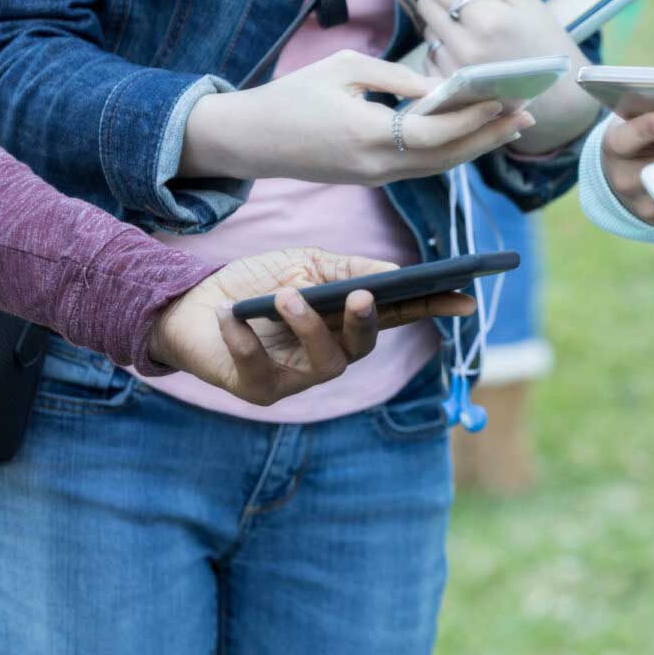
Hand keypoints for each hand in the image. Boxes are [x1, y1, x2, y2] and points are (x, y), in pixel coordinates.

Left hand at [148, 247, 474, 405]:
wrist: (189, 303)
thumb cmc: (254, 283)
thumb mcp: (303, 263)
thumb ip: (345, 269)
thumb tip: (391, 275)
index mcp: (346, 321)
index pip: (399, 316)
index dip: (432, 309)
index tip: (464, 298)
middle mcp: (331, 354)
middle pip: (364, 346)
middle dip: (366, 322)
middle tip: (361, 295)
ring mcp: (298, 378)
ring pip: (322, 363)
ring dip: (307, 327)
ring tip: (286, 295)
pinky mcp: (259, 391)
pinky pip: (260, 368)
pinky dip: (244, 338)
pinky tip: (232, 316)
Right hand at [179, 50, 533, 184]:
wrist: (252, 139)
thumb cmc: (293, 94)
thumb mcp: (344, 69)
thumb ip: (396, 78)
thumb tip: (441, 87)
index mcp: (368, 136)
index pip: (435, 133)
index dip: (473, 118)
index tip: (503, 99)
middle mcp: (378, 166)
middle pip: (447, 157)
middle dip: (489, 136)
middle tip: (525, 115)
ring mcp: (376, 177)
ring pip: (438, 166)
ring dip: (476, 146)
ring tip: (509, 124)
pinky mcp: (372, 178)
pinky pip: (421, 166)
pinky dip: (450, 150)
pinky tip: (471, 133)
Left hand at [416, 0, 602, 153]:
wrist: (558, 96)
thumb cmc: (544, 39)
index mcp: (487, 19)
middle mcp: (466, 47)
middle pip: (425, 2)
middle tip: (473, 7)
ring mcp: (455, 72)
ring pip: (427, 30)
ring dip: (445, 25)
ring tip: (477, 35)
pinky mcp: (449, 90)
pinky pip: (429, 57)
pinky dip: (445, 51)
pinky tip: (471, 57)